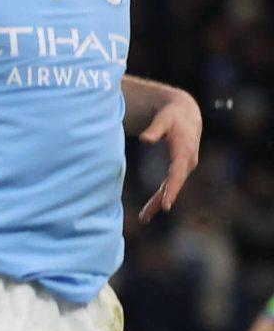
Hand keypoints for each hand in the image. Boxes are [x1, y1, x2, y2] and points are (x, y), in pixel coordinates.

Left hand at [136, 86, 201, 222]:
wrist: (185, 112)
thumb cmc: (171, 115)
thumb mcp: (163, 118)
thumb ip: (155, 129)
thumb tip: (145, 139)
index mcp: (184, 150)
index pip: (177, 173)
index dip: (171, 189)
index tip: (166, 205)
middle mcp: (187, 161)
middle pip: (173, 185)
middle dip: (160, 201)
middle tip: (145, 216)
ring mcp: (184, 166)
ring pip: (171, 187)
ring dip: (157, 203)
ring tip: (143, 218)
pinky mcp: (179, 168)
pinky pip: (169, 185)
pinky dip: (160, 196)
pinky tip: (149, 210)